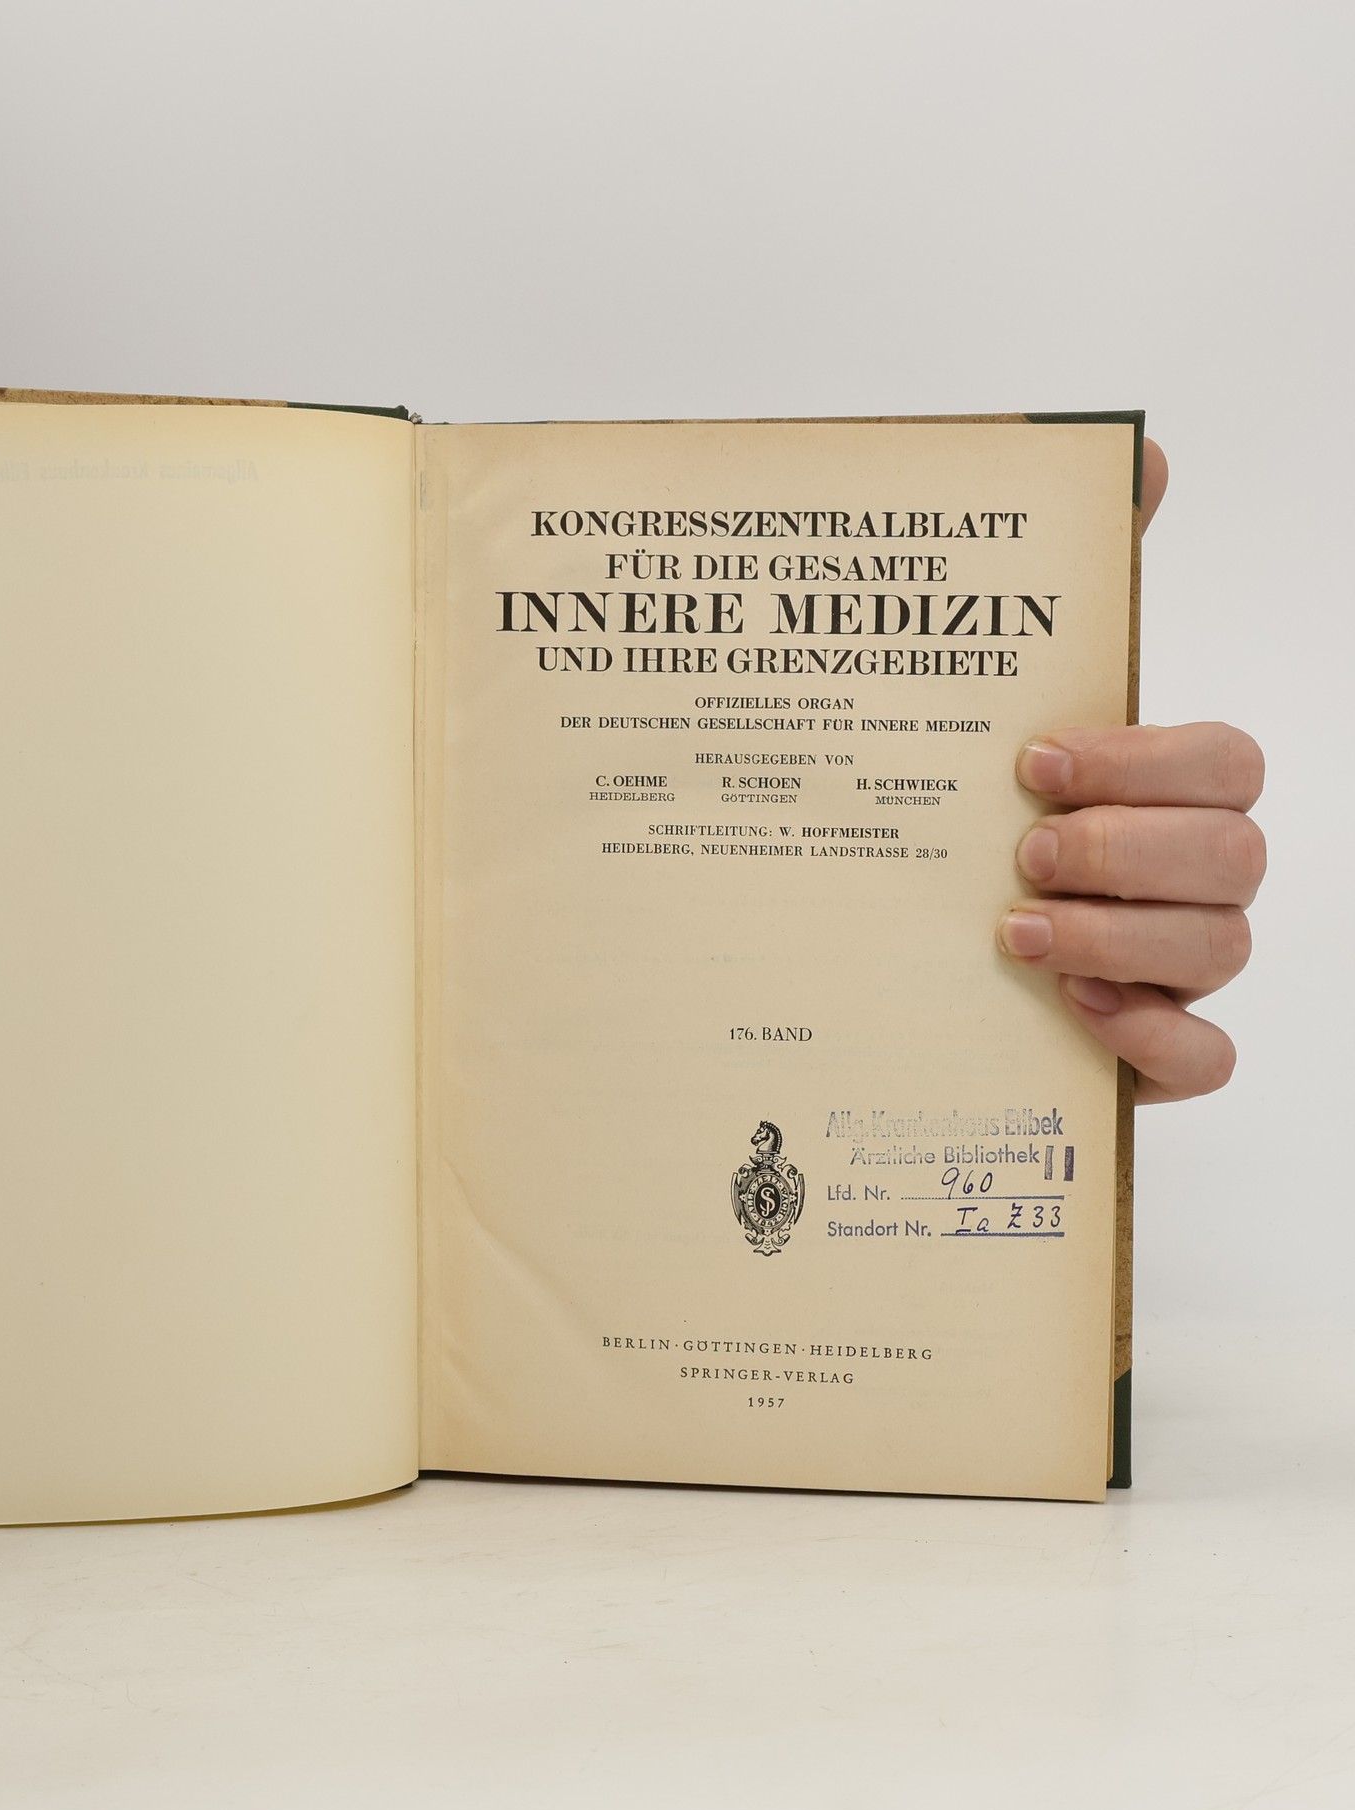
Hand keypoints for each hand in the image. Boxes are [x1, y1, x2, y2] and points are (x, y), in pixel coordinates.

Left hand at [996, 441, 1261, 1102]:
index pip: (1223, 760)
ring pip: (1223, 949)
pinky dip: (1156, 1043)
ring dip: (1123, 941)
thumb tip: (1142, 451)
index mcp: (1154, 786)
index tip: (1031, 761)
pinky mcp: (1146, 1049)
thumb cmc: (950, 808)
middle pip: (1236, 853)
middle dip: (1130, 850)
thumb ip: (1067, 575)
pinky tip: (1075, 1017)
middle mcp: (1180, 873)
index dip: (1145, 759)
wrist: (873, 937)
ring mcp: (1173, 964)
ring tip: (1015, 935)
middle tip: (1025, 853)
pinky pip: (1208, 1058)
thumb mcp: (978, 695)